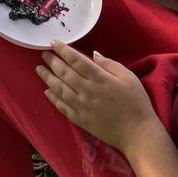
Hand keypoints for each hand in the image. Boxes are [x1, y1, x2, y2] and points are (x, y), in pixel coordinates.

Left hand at [37, 40, 159, 151]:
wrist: (138, 133)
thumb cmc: (136, 103)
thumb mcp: (128, 77)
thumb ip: (110, 64)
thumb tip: (93, 54)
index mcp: (100, 78)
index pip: (77, 61)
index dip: (64, 50)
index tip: (54, 43)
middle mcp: (87, 91)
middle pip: (65, 74)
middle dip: (52, 62)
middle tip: (43, 54)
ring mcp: (83, 107)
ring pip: (60, 90)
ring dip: (48, 78)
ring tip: (39, 70)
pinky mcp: (81, 121)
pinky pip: (64, 108)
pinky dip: (54, 99)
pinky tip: (47, 92)